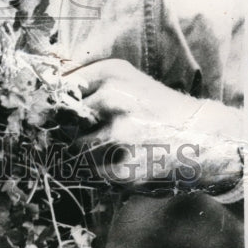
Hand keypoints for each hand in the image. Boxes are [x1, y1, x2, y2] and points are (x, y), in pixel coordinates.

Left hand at [62, 58, 242, 193]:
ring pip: (74, 148)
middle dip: (67, 129)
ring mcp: (121, 135)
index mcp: (110, 73)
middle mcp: (113, 99)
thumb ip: (85, 79)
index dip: (51, 102)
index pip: (58, 87)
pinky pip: (91, 174)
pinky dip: (98, 173)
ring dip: (82, 153)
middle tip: (81, 133)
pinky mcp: (128, 169)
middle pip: (61, 120)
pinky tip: (118, 164)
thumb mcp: (124, 78)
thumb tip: (44, 81)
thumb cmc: (154, 106)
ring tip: (107, 150)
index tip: (51, 112)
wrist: (204, 137)